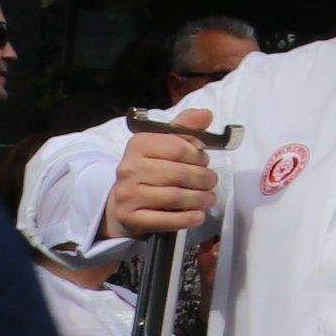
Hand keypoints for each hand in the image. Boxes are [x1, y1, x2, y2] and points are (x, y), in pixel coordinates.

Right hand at [107, 109, 219, 237]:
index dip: (198, 155)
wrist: (124, 200)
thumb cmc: (152, 167)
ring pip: (174, 197)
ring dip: (199, 199)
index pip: (178, 147)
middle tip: (212, 182)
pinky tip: (199, 216)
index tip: (205, 161)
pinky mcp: (130, 218)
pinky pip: (164, 220)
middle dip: (203, 179)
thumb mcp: (165, 142)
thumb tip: (206, 114)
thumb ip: (186, 127)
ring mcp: (127, 195)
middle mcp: (128, 168)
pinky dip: (186, 219)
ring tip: (209, 198)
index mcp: (138, 144)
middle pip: (178, 173)